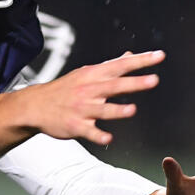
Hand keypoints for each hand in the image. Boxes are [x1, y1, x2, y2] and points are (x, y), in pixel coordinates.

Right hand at [0, 50, 164, 155]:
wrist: (35, 106)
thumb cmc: (65, 89)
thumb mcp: (85, 74)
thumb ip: (110, 67)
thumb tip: (131, 55)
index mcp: (93, 76)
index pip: (121, 65)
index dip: (141, 60)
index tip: (159, 56)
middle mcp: (89, 90)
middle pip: (115, 85)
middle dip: (134, 83)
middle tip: (154, 80)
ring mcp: (82, 109)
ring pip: (102, 110)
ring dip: (117, 110)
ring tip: (131, 110)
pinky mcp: (75, 126)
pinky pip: (88, 132)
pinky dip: (97, 135)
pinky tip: (108, 139)